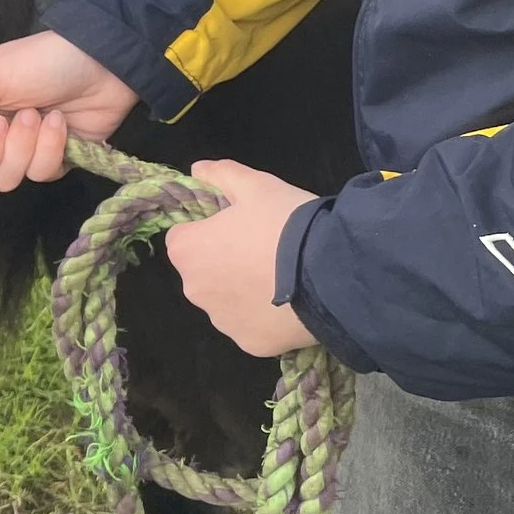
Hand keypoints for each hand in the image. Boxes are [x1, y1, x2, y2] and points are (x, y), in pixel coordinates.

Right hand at [0, 31, 139, 191]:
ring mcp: (22, 151)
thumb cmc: (41, 61)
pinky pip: (40, 175)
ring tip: (41, 115)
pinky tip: (60, 123)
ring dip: (24, 148)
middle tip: (4, 123)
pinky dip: (50, 149)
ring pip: (6, 179)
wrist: (103, 63)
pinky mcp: (52, 161)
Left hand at [162, 159, 320, 357]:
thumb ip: (221, 174)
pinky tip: (290, 303)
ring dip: (243, 290)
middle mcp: (194, 291)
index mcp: (187, 251)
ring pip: (226, 301)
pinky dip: (264, 316)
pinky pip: (251, 325)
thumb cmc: (285, 223)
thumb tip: (197, 169)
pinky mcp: (250, 344)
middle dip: (224, 261)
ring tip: (282, 276)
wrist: (330, 273)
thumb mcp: (256, 185)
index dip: (208, 227)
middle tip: (264, 248)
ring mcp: (222, 322)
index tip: (237, 224)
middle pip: (203, 271)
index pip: (183, 236)